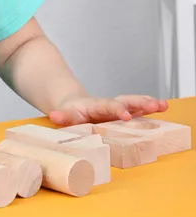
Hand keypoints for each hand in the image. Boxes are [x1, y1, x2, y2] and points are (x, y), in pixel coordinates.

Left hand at [48, 94, 168, 125]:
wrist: (75, 105)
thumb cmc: (71, 114)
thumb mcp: (65, 115)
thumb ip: (62, 116)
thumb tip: (54, 116)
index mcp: (95, 107)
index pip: (107, 106)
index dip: (116, 109)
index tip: (126, 115)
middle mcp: (109, 105)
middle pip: (125, 101)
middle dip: (138, 103)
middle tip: (153, 105)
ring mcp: (117, 109)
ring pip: (134, 103)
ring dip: (147, 104)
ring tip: (163, 105)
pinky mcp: (124, 113)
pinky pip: (138, 110)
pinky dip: (149, 107)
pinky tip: (163, 107)